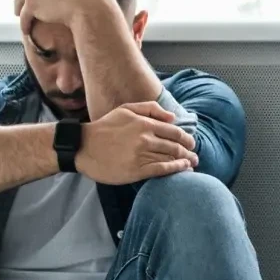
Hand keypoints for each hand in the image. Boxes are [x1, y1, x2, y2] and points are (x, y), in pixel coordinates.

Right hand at [75, 101, 198, 184]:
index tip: (191, 143)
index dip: (186, 138)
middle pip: (175, 146)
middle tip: (195, 156)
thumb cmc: (105, 128)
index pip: (174, 132)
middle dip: (188, 151)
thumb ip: (150, 109)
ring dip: (185, 161)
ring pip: (170, 158)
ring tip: (191, 164)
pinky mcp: (136, 171)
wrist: (84, 147)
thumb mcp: (126, 109)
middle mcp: (146, 139)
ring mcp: (141, 155)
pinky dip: (175, 170)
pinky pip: (161, 170)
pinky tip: (182, 170)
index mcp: (144, 123)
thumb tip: (172, 117)